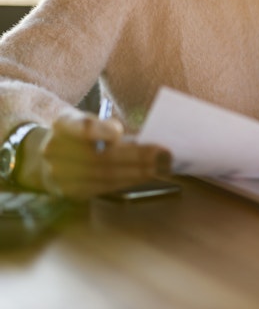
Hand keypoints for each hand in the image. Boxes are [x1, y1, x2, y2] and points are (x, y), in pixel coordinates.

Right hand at [18, 109, 170, 198]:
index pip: (80, 127)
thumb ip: (104, 124)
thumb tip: (128, 134)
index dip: (99, 130)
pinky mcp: (70, 192)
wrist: (44, 157)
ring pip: (104, 176)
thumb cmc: (77, 134)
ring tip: (160, 166)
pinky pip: (104, 188)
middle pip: (100, 157)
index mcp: (63, 124)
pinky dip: (128, 181)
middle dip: (135, 157)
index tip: (118, 132)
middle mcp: (56, 150)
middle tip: (162, 154)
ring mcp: (60, 175)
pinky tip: (145, 175)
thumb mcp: (85, 119)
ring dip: (136, 172)